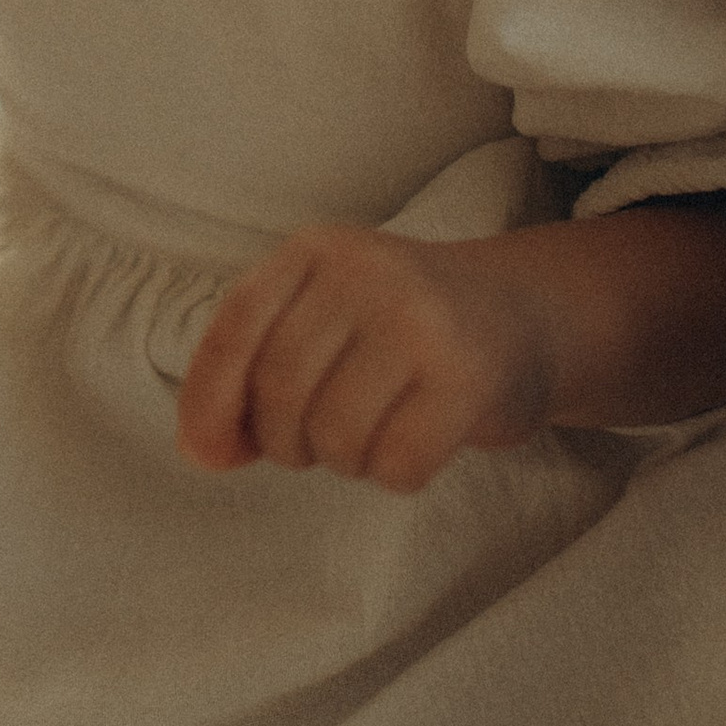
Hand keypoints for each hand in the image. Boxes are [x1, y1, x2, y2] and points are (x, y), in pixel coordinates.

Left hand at [178, 226, 557, 492]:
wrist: (523, 314)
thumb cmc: (397, 331)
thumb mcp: (319, 319)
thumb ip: (251, 375)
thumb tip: (202, 453)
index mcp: (317, 250)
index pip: (236, 325)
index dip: (209, 399)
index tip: (207, 453)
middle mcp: (368, 273)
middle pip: (280, 390)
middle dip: (286, 442)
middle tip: (317, 442)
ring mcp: (422, 320)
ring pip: (336, 436)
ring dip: (343, 461)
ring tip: (372, 435)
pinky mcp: (469, 377)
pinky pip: (397, 464)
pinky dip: (395, 475)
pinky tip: (415, 445)